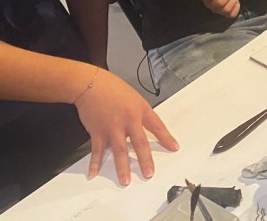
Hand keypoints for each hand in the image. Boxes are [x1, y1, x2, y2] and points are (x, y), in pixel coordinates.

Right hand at [74, 69, 178, 184]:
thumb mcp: (134, 98)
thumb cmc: (113, 89)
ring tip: (125, 181)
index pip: (157, 126)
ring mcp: (113, 127)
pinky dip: (94, 163)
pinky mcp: (97, 131)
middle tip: (149, 174)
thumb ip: (139, 114)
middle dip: (145, 160)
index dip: (166, 138)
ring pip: (119, 151)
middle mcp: (129, 120)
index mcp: (141, 110)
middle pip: (139, 143)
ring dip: (122, 168)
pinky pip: (97, 151)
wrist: (91, 85)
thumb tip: (144, 128)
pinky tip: (93, 173)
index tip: (174, 148)